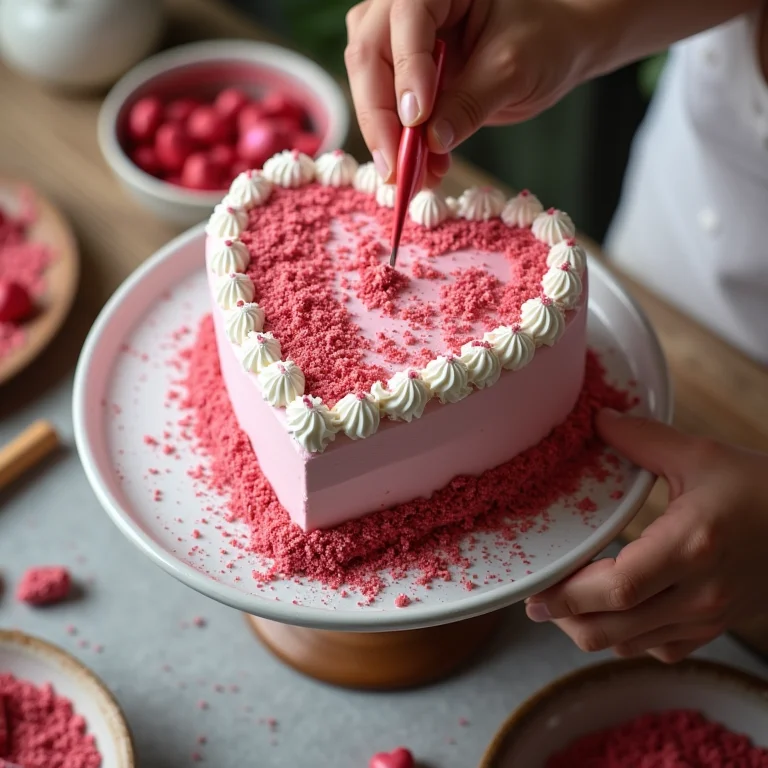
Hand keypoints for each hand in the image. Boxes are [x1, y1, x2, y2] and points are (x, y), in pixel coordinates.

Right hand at [344, 0, 592, 184]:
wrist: (555, 50)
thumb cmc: (543, 41)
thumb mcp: (512, 69)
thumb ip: (470, 103)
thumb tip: (430, 142)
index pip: (406, 20)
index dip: (407, 71)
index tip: (416, 121)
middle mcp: (406, 5)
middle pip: (370, 55)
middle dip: (380, 116)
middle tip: (396, 167)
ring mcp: (398, 39)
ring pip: (369, 84)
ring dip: (384, 134)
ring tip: (410, 176)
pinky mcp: (401, 74)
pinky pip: (386, 109)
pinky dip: (400, 143)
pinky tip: (422, 171)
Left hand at [526, 409, 767, 662]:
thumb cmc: (761, 488)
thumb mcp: (701, 454)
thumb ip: (643, 438)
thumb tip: (596, 419)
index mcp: (691, 546)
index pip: (618, 587)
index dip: (569, 595)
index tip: (536, 591)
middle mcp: (700, 593)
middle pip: (615, 628)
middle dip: (566, 620)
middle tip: (535, 603)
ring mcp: (709, 617)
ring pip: (631, 646)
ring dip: (591, 630)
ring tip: (563, 606)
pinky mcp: (714, 628)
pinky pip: (657, 648)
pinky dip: (625, 638)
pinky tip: (610, 613)